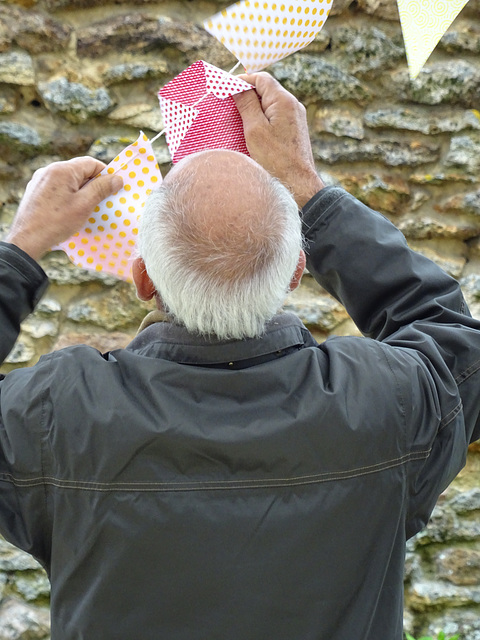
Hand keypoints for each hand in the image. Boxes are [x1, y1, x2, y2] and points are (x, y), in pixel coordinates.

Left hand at [6, 157, 122, 261]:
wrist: (27, 239)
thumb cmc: (57, 222)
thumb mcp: (84, 205)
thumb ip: (101, 189)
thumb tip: (117, 178)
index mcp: (62, 170)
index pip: (91, 163)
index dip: (105, 174)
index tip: (113, 189)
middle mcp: (49, 170)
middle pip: (79, 171)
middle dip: (92, 184)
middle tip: (101, 202)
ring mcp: (40, 180)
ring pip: (68, 180)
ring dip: (80, 191)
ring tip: (85, 209)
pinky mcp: (35, 190)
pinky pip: (58, 188)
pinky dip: (68, 196)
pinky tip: (69, 211)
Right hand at [233, 72, 323, 207]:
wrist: (298, 183)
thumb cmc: (276, 158)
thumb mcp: (255, 129)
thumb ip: (247, 104)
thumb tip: (238, 86)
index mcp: (284, 100)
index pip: (261, 78)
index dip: (242, 80)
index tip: (225, 88)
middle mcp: (293, 105)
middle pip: (266, 90)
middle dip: (246, 94)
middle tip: (228, 104)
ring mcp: (295, 118)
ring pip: (270, 104)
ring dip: (253, 108)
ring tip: (237, 118)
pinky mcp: (294, 131)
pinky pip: (275, 117)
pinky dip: (262, 118)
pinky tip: (251, 130)